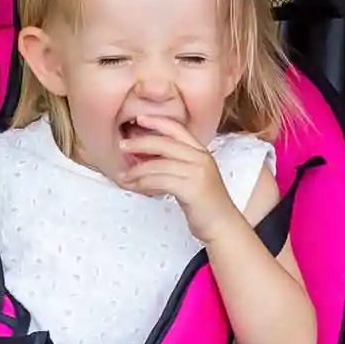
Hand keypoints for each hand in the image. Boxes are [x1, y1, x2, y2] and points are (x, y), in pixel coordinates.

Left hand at [118, 114, 241, 239]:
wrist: (222, 225)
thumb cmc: (205, 203)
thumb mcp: (194, 176)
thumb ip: (177, 164)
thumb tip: (148, 156)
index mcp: (201, 152)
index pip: (178, 128)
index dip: (157, 121)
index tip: (139, 118)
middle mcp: (201, 158)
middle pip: (164, 143)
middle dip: (140, 143)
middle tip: (122, 146)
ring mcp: (197, 173)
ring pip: (158, 164)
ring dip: (136, 170)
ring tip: (124, 175)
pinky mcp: (191, 188)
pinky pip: (159, 181)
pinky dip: (143, 183)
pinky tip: (135, 187)